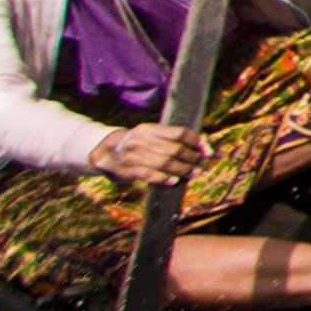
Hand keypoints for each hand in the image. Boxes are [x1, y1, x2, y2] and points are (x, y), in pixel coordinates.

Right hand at [91, 123, 207, 185]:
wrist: (103, 152)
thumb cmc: (135, 144)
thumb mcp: (149, 136)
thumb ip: (171, 139)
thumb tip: (203, 144)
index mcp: (147, 129)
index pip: (178, 133)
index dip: (195, 141)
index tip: (207, 149)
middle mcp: (139, 140)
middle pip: (174, 149)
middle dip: (191, 157)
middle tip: (201, 163)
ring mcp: (132, 156)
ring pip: (164, 163)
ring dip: (183, 170)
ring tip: (194, 173)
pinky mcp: (126, 170)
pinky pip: (150, 175)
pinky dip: (164, 178)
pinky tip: (174, 180)